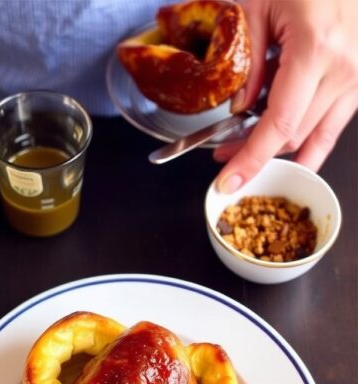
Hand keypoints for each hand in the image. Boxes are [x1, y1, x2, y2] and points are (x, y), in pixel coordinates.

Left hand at [215, 0, 357, 192]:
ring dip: (276, 149)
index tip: (229, 182)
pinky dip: (303, 139)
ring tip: (243, 143)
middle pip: (292, 136)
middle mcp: (344, 69)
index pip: (278, 125)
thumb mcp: (257, 7)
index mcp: (316, 50)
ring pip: (313, 137)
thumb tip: (239, 109)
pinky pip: (331, 126)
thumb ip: (246, 62)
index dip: (251, 159)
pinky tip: (279, 142)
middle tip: (222, 152)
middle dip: (253, 153)